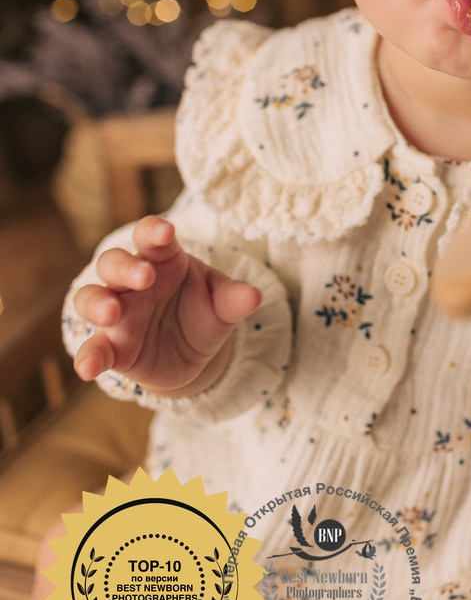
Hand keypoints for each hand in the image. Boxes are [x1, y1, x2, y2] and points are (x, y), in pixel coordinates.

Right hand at [71, 216, 261, 394]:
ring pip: (91, 298)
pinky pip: (94, 348)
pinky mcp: (113, 348)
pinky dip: (87, 357)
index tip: (166, 232)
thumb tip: (255, 296)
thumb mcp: (223, 304)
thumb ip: (234, 298)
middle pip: (114, 263)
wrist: (193, 352)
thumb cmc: (204, 311)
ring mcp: (119, 314)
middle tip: (144, 277)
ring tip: (111, 312)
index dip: (154, 231)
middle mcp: (133, 283)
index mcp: (162, 260)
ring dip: (97, 303)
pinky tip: (86, 368)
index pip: (151, 237)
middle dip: (125, 267)